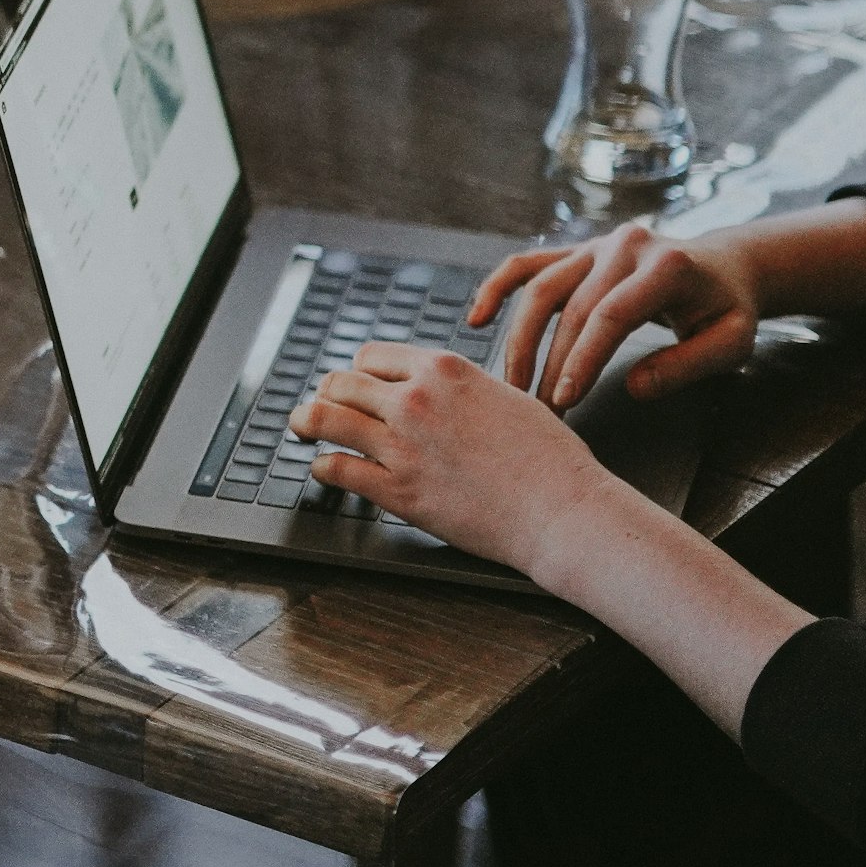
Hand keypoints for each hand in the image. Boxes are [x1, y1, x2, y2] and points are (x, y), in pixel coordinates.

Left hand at [292, 342, 637, 576]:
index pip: (371, 356)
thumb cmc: (549, 459)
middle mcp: (415, 399)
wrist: (563, 510)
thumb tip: (437, 387)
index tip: (357, 386)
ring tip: (302, 429)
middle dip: (328, 394)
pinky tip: (326, 470)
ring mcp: (401, 444)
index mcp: (443, 369)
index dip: (360, 372)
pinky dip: (323, 467)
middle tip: (322, 406)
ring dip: (306, 422)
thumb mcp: (506, 396)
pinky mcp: (397, 489)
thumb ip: (461, 388)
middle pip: (339, 382)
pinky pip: (335, 468)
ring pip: (323, 417)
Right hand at [474, 223, 760, 409]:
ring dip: (520, 338)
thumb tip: (634, 387)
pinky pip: (527, 265)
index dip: (584, 358)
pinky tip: (477, 319)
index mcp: (665, 265)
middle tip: (541, 410)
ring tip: (514, 384)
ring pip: (540, 288)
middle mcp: (624, 246)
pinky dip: (497, 288)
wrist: (724, 267)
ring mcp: (595, 245)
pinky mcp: (576, 251)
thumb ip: (687, 365)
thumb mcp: (731, 342)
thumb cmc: (727, 309)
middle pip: (572, 307)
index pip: (611, 314)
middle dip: (551, 362)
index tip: (566, 399)